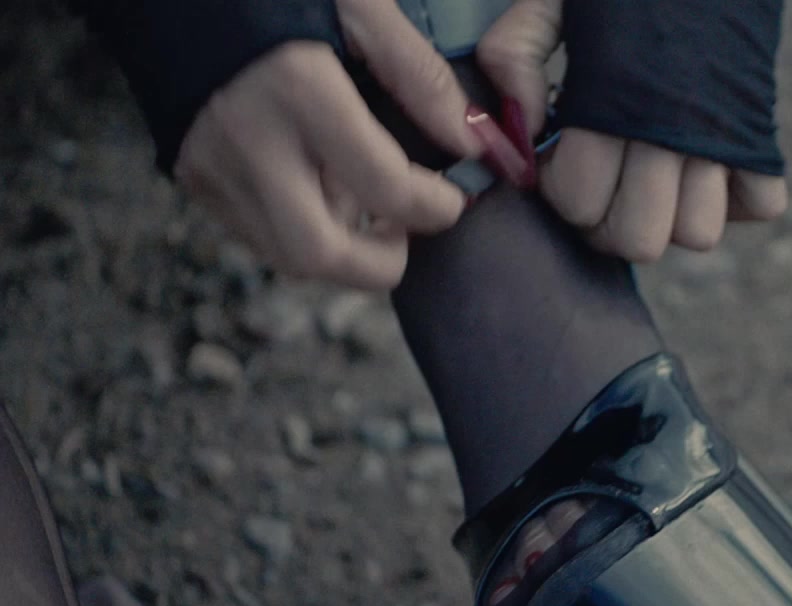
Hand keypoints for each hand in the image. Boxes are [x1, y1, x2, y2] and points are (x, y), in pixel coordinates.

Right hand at [174, 0, 487, 288]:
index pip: (384, 190)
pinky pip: (257, 232)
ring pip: (285, 256)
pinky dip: (303, 229)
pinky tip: (322, 188)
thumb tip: (473, 140)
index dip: (435, 208)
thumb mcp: (360, 6)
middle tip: (407, 228)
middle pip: (320, 254)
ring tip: (367, 204)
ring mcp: (212, 166)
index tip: (452, 197)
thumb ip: (420, 77)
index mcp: (300, 92)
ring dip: (341, 251)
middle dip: (380, 264)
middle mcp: (250, 143)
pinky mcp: (190, 175)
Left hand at [478, 0, 788, 263]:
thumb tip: (521, 131)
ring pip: (699, 234)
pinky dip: (738, 196)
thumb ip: (515, 56)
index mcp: (611, 102)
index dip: (563, 192)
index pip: (580, 202)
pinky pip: (762, 203)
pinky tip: (709, 168)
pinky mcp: (761, 136)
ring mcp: (723, 138)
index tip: (564, 158)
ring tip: (657, 177)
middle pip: (639, 240)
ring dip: (675, 216)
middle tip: (606, 185)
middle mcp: (670, 131)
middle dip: (611, 224)